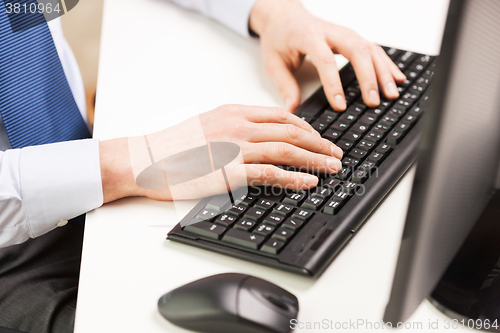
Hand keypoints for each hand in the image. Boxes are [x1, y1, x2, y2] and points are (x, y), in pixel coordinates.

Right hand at [99, 105, 342, 202]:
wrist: (146, 159)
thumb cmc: (172, 145)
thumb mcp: (206, 124)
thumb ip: (233, 126)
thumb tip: (257, 136)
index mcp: (233, 113)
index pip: (280, 116)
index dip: (305, 127)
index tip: (318, 137)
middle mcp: (238, 126)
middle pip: (291, 131)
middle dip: (318, 143)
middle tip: (335, 153)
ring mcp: (234, 148)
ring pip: (286, 150)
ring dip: (314, 159)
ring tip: (332, 167)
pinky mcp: (229, 173)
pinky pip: (270, 174)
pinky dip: (293, 178)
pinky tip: (308, 182)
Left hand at [249, 0, 405, 111]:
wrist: (285, 17)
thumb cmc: (280, 39)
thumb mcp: (274, 63)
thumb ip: (284, 85)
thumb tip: (292, 109)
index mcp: (308, 37)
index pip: (325, 60)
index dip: (334, 84)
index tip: (340, 105)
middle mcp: (331, 33)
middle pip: (356, 51)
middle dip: (368, 78)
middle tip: (373, 102)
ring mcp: (345, 34)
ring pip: (369, 50)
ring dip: (383, 73)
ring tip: (392, 94)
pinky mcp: (352, 38)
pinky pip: (374, 50)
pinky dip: (387, 64)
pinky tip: (398, 78)